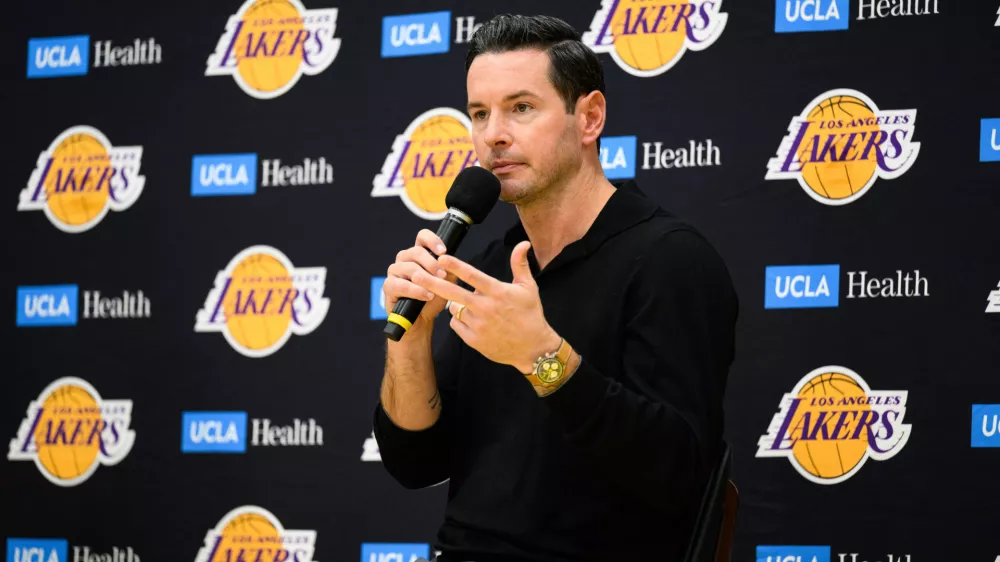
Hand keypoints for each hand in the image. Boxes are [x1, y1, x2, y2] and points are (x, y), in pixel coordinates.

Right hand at [382, 229, 457, 333]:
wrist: (422, 320)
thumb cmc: (433, 299)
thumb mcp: (445, 282)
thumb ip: (449, 270)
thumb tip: (452, 260)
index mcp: (418, 254)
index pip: (422, 237)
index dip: (432, 240)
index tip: (444, 251)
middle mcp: (404, 259)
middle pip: (416, 251)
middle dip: (432, 263)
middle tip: (442, 275)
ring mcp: (394, 271)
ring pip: (409, 267)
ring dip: (425, 278)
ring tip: (436, 289)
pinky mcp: (388, 286)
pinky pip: (401, 285)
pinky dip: (416, 290)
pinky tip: (426, 296)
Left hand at [411, 240, 561, 373]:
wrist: (532, 348)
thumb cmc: (530, 315)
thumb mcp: (528, 288)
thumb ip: (520, 265)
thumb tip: (523, 243)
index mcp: (498, 292)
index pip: (472, 276)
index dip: (455, 267)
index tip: (441, 258)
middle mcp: (486, 308)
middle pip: (453, 293)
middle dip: (432, 283)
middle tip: (416, 275)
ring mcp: (478, 325)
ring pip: (454, 309)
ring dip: (456, 305)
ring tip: (472, 307)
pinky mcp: (474, 340)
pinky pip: (456, 325)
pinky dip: (459, 321)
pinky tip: (472, 321)